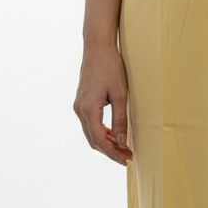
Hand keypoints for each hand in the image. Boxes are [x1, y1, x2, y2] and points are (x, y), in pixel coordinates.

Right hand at [73, 43, 133, 165]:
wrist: (97, 47)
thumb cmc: (111, 67)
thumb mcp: (120, 94)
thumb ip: (120, 120)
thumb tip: (122, 142)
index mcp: (88, 109)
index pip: (100, 141)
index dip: (113, 153)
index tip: (127, 159)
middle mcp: (79, 110)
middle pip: (93, 140)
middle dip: (111, 151)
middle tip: (128, 156)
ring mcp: (79, 106)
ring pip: (91, 133)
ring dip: (107, 142)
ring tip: (124, 147)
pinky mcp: (82, 101)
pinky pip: (90, 123)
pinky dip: (102, 132)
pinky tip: (114, 134)